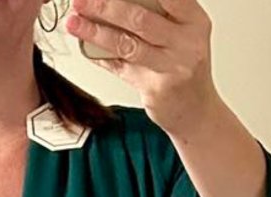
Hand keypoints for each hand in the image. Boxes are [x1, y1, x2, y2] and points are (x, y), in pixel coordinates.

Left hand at [65, 0, 218, 139]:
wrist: (197, 111)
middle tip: (81, 0)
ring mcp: (171, 68)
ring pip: (127, 45)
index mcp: (194, 21)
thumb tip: (114, 1)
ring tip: (74, 22)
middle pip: (139, 19)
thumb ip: (159, 15)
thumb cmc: (186, 66)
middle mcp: (186, 43)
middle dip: (105, 7)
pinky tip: (84, 46)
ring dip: (96, 32)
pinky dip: (100, 56)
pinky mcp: (155, 90)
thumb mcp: (184, 34)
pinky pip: (121, 68)